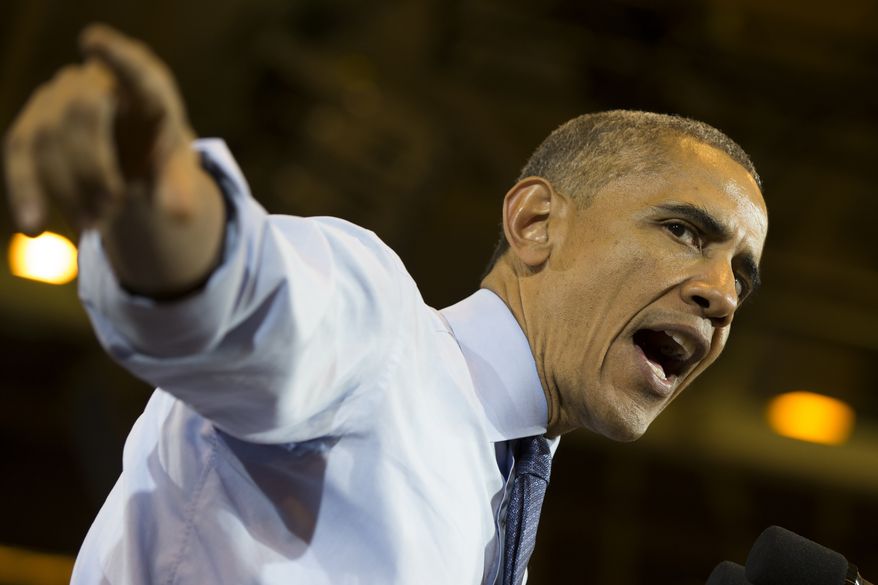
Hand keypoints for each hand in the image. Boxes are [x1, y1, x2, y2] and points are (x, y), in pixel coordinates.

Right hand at [4, 23, 197, 233]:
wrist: (127, 155)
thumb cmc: (157, 152)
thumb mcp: (176, 168)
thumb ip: (179, 186)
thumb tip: (181, 216)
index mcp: (144, 84)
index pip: (133, 68)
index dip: (115, 55)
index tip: (92, 41)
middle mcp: (95, 81)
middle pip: (82, 113)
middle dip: (94, 170)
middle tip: (114, 210)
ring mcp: (55, 99)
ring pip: (45, 138)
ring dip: (67, 190)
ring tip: (94, 225)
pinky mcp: (30, 127)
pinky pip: (19, 156)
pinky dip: (26, 192)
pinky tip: (34, 227)